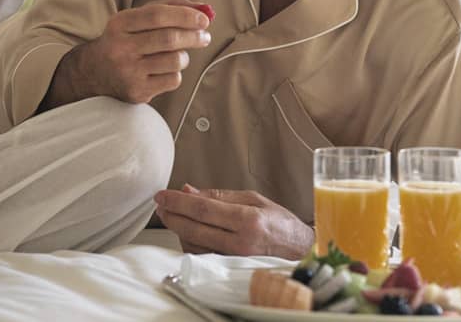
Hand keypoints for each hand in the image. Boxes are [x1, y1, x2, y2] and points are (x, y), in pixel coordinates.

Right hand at [43, 0, 211, 108]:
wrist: (94, 73)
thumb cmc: (126, 40)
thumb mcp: (138, 19)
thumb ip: (169, 7)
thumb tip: (203, 8)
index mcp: (120, 24)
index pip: (157, 15)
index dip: (185, 15)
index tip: (204, 19)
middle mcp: (121, 47)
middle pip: (169, 39)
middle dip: (193, 36)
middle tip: (204, 36)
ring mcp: (128, 72)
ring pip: (174, 61)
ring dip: (184, 57)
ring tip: (179, 56)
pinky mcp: (137, 92)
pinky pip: (172, 80)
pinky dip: (176, 73)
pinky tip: (165, 71)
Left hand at [155, 184, 313, 257]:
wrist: (299, 251)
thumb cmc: (279, 222)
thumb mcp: (253, 199)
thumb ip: (219, 196)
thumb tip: (188, 191)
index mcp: (248, 220)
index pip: (203, 209)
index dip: (178, 202)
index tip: (162, 195)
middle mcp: (240, 242)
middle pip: (194, 229)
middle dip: (172, 215)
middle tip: (160, 204)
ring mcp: (234, 259)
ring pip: (193, 244)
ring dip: (177, 228)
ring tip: (172, 214)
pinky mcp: (230, 269)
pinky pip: (201, 255)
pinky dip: (189, 241)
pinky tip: (187, 230)